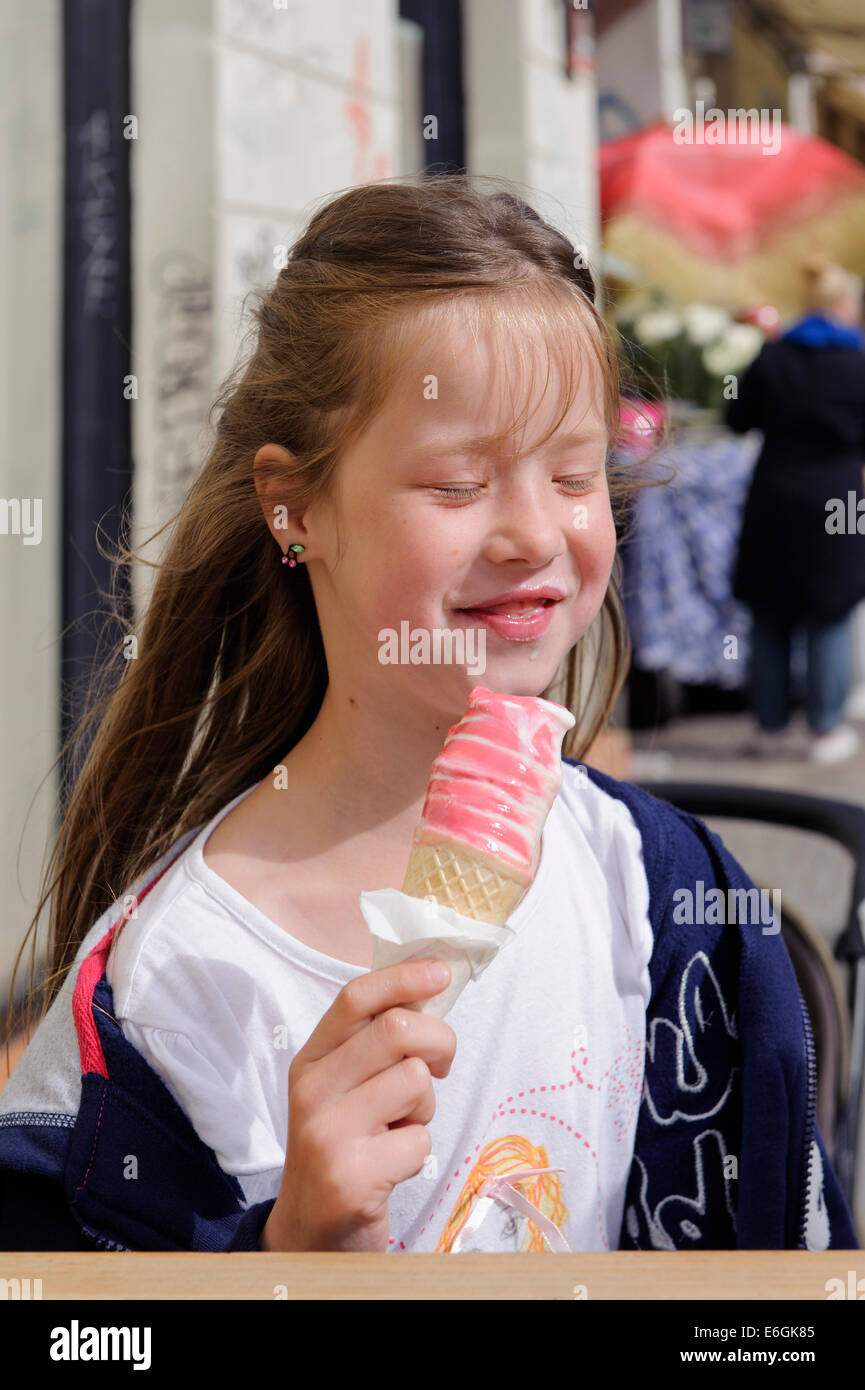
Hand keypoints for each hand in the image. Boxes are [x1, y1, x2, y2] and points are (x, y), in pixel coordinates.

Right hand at [260, 958, 454, 1251]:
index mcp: (310, 1060)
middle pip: (396, 1030)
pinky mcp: (351, 1176)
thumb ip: (374, 1044)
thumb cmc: (344, 1147)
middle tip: (440, 1064)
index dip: (403, 976)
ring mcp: (328, 1133)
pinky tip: (392, 1166)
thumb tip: (429, 990)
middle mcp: (311, 1090)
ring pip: (414, 1082)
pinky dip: (418, 1153)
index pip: (355, 997)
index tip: (441, 972)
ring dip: (424, 1108)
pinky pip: (419, 1140)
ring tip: (398, 1129)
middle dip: (438, 1041)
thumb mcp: (343, 1088)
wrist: (310, 1232)